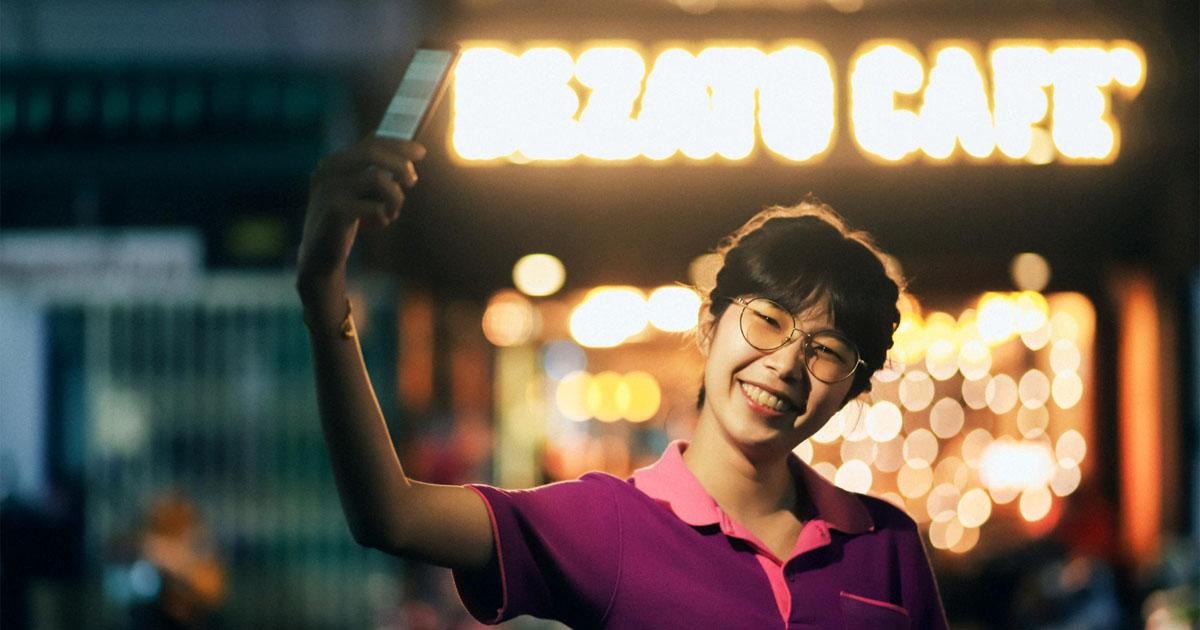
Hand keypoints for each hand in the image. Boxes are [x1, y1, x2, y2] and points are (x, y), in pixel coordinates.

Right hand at [297, 136, 424, 286]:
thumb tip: (407, 160)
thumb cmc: (344, 222)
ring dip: (395, 198)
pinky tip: (377, 224)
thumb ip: (372, 174)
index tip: (421, 152)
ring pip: (378, 179)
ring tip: (391, 214)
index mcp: (334, 162)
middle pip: (372, 152)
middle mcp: (328, 170)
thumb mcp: (356, 193)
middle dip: (400, 164)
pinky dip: (384, 216)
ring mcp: (329, 190)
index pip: (370, 142)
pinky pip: (375, 206)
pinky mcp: (335, 211)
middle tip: (412, 181)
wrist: (319, 256)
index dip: (398, 145)